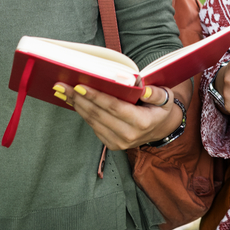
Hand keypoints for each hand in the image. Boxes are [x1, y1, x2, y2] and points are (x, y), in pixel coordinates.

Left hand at [55, 80, 192, 149]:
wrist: (160, 129)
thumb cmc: (160, 108)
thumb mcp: (166, 97)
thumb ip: (157, 94)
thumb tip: (145, 91)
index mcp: (142, 122)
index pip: (114, 107)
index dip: (96, 97)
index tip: (80, 86)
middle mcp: (128, 135)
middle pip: (98, 114)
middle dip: (79, 99)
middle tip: (63, 85)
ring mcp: (118, 142)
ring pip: (92, 121)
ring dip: (76, 105)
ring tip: (64, 91)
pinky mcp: (111, 144)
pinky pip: (93, 126)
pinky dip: (82, 113)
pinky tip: (74, 101)